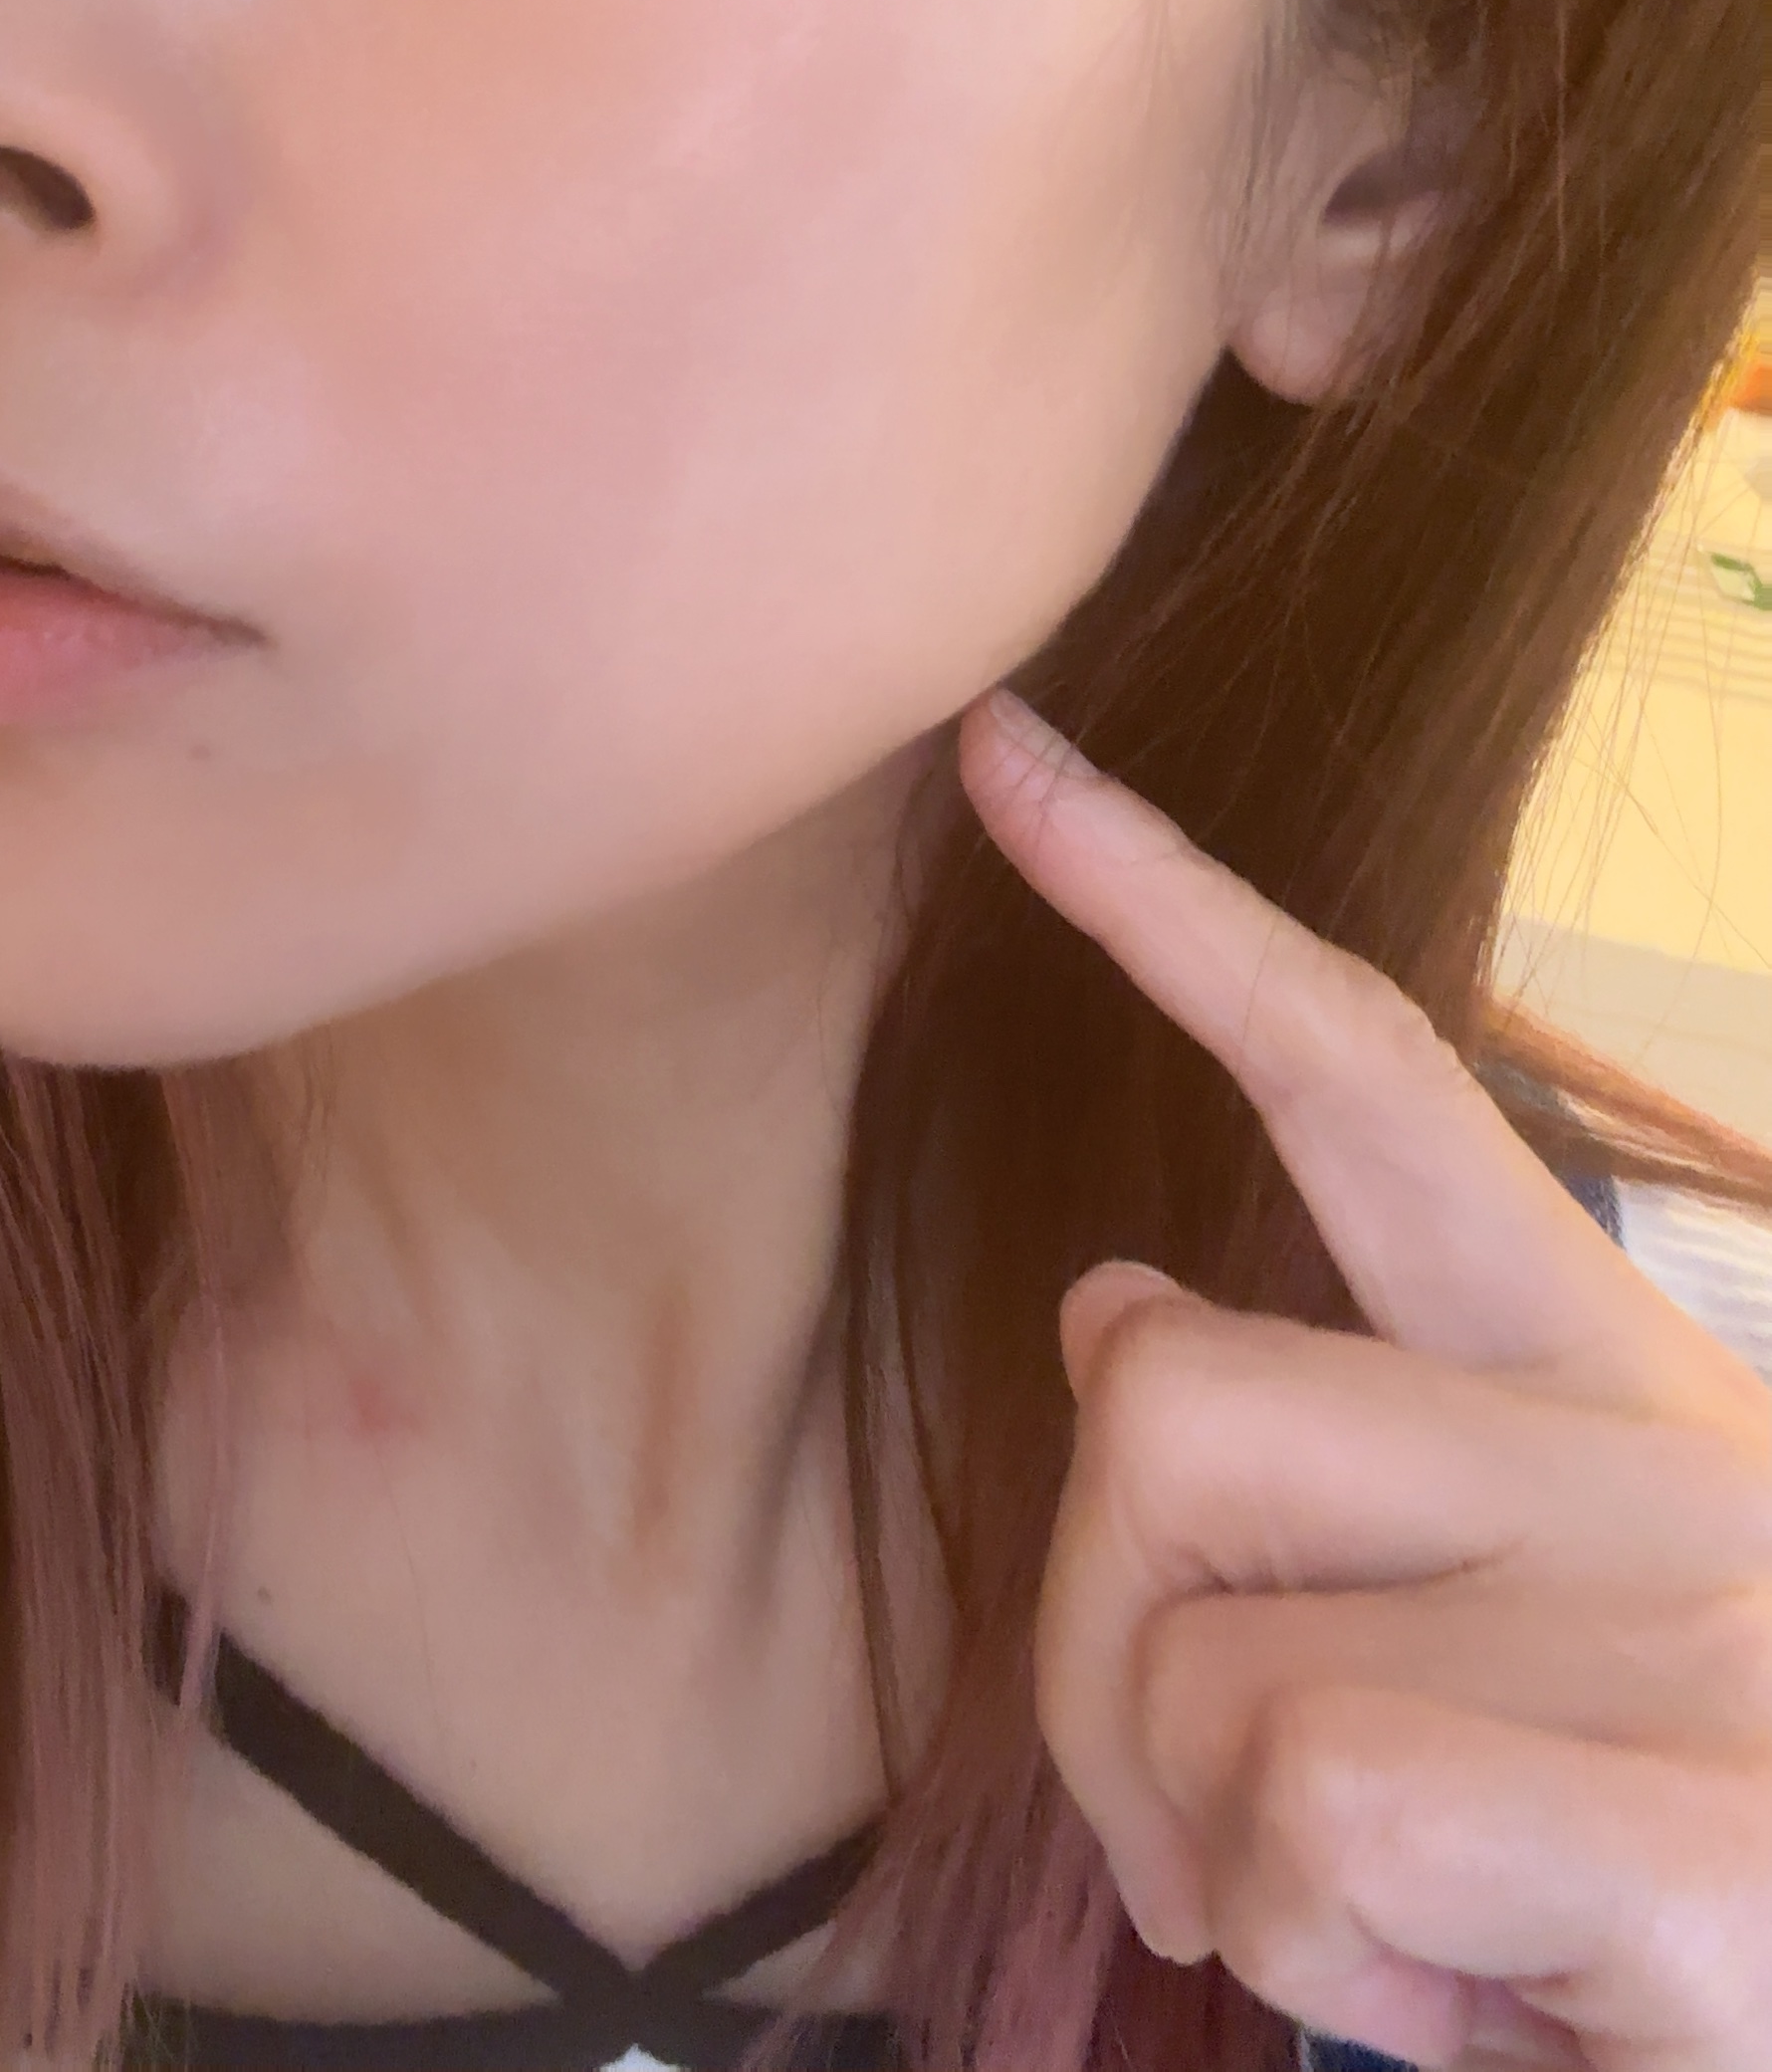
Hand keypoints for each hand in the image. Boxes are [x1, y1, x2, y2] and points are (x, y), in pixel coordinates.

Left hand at [958, 689, 1771, 2071]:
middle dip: (1099, 1644)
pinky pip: (1318, 1809)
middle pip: (1164, 1400)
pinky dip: (1314, 1944)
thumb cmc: (1626, 1865)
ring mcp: (1693, 1628)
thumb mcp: (1483, 1639)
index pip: (1361, 1067)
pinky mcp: (1713, 1837)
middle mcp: (1659, 1454)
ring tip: (1395, 1923)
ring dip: (1213, 1841)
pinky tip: (1472, 1992)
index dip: (1159, 902)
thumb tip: (1116, 1311)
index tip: (1000, 753)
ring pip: (1201, 1659)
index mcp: (1599, 1381)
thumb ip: (1314, 1462)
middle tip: (1221, 1815)